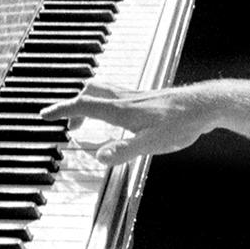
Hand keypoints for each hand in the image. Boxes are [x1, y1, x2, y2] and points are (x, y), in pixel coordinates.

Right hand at [41, 79, 216, 164]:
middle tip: (67, 123)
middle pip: (89, 94)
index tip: (45, 114)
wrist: (205, 105)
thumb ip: (124, 150)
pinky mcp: (145, 99)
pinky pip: (115, 96)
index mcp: (121, 110)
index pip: (83, 105)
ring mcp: (135, 97)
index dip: (62, 110)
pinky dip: (104, 103)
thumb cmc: (182, 122)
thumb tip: (99, 157)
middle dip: (73, 106)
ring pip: (102, 92)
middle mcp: (125, 99)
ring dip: (88, 103)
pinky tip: (114, 117)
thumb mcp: (152, 143)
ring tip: (85, 120)